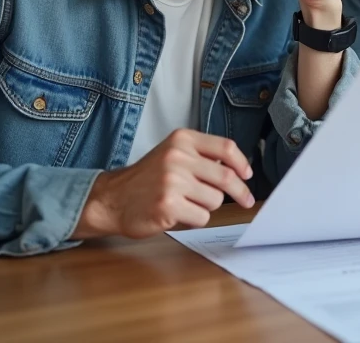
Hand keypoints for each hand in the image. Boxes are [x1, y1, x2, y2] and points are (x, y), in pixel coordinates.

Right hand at [72, 129, 254, 239]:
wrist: (112, 199)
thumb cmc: (146, 179)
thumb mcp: (172, 154)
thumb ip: (201, 156)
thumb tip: (237, 169)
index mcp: (182, 140)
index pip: (225, 147)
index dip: (242, 163)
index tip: (247, 175)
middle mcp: (178, 157)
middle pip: (226, 176)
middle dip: (240, 192)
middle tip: (246, 200)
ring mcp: (173, 181)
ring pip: (215, 200)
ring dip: (207, 207)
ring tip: (187, 203)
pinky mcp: (169, 205)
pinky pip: (201, 217)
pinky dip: (194, 220)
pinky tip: (178, 214)